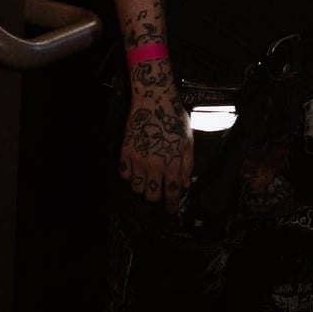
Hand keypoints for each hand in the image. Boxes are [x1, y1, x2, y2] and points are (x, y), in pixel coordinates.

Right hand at [119, 80, 193, 213]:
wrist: (153, 100)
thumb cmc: (174, 118)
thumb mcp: (188, 140)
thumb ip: (187, 165)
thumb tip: (185, 185)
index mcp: (171, 163)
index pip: (172, 193)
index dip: (172, 205)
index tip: (171, 211)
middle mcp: (153, 166)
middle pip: (152, 195)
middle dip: (156, 198)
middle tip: (158, 193)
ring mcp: (137, 160)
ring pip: (137, 188)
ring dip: (143, 188)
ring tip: (147, 183)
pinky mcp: (125, 153)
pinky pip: (123, 174)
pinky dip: (129, 177)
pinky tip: (135, 171)